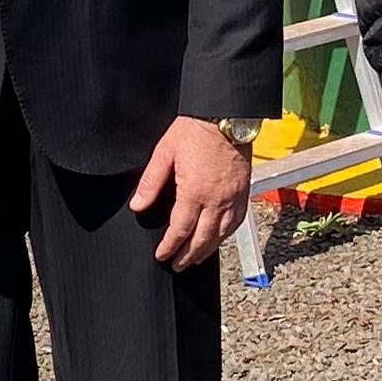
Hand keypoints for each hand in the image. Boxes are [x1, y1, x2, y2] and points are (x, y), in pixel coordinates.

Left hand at [133, 117, 250, 271]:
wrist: (226, 115)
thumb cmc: (194, 131)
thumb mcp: (164, 153)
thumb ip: (150, 182)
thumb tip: (137, 206)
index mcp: (194, 192)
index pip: (180, 230)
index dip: (170, 246)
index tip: (162, 256)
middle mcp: (216, 200)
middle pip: (202, 239)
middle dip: (188, 256)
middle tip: (177, 265)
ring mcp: (233, 197)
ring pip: (221, 234)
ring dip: (207, 250)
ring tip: (196, 258)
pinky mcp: (244, 191)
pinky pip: (237, 221)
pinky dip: (226, 235)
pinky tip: (219, 238)